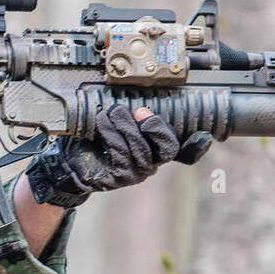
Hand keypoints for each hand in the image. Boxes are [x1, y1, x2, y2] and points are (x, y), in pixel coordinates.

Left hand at [24, 105, 211, 206]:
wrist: (70, 160)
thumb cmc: (96, 138)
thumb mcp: (115, 121)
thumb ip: (130, 111)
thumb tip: (138, 96)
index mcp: (156, 148)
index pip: (185, 151)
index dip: (196, 146)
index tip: (203, 135)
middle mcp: (152, 162)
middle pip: (168, 149)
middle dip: (156, 127)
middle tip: (141, 111)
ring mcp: (137, 173)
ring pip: (142, 150)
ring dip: (126, 127)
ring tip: (113, 112)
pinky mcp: (120, 178)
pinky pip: (122, 155)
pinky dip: (112, 135)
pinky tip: (103, 123)